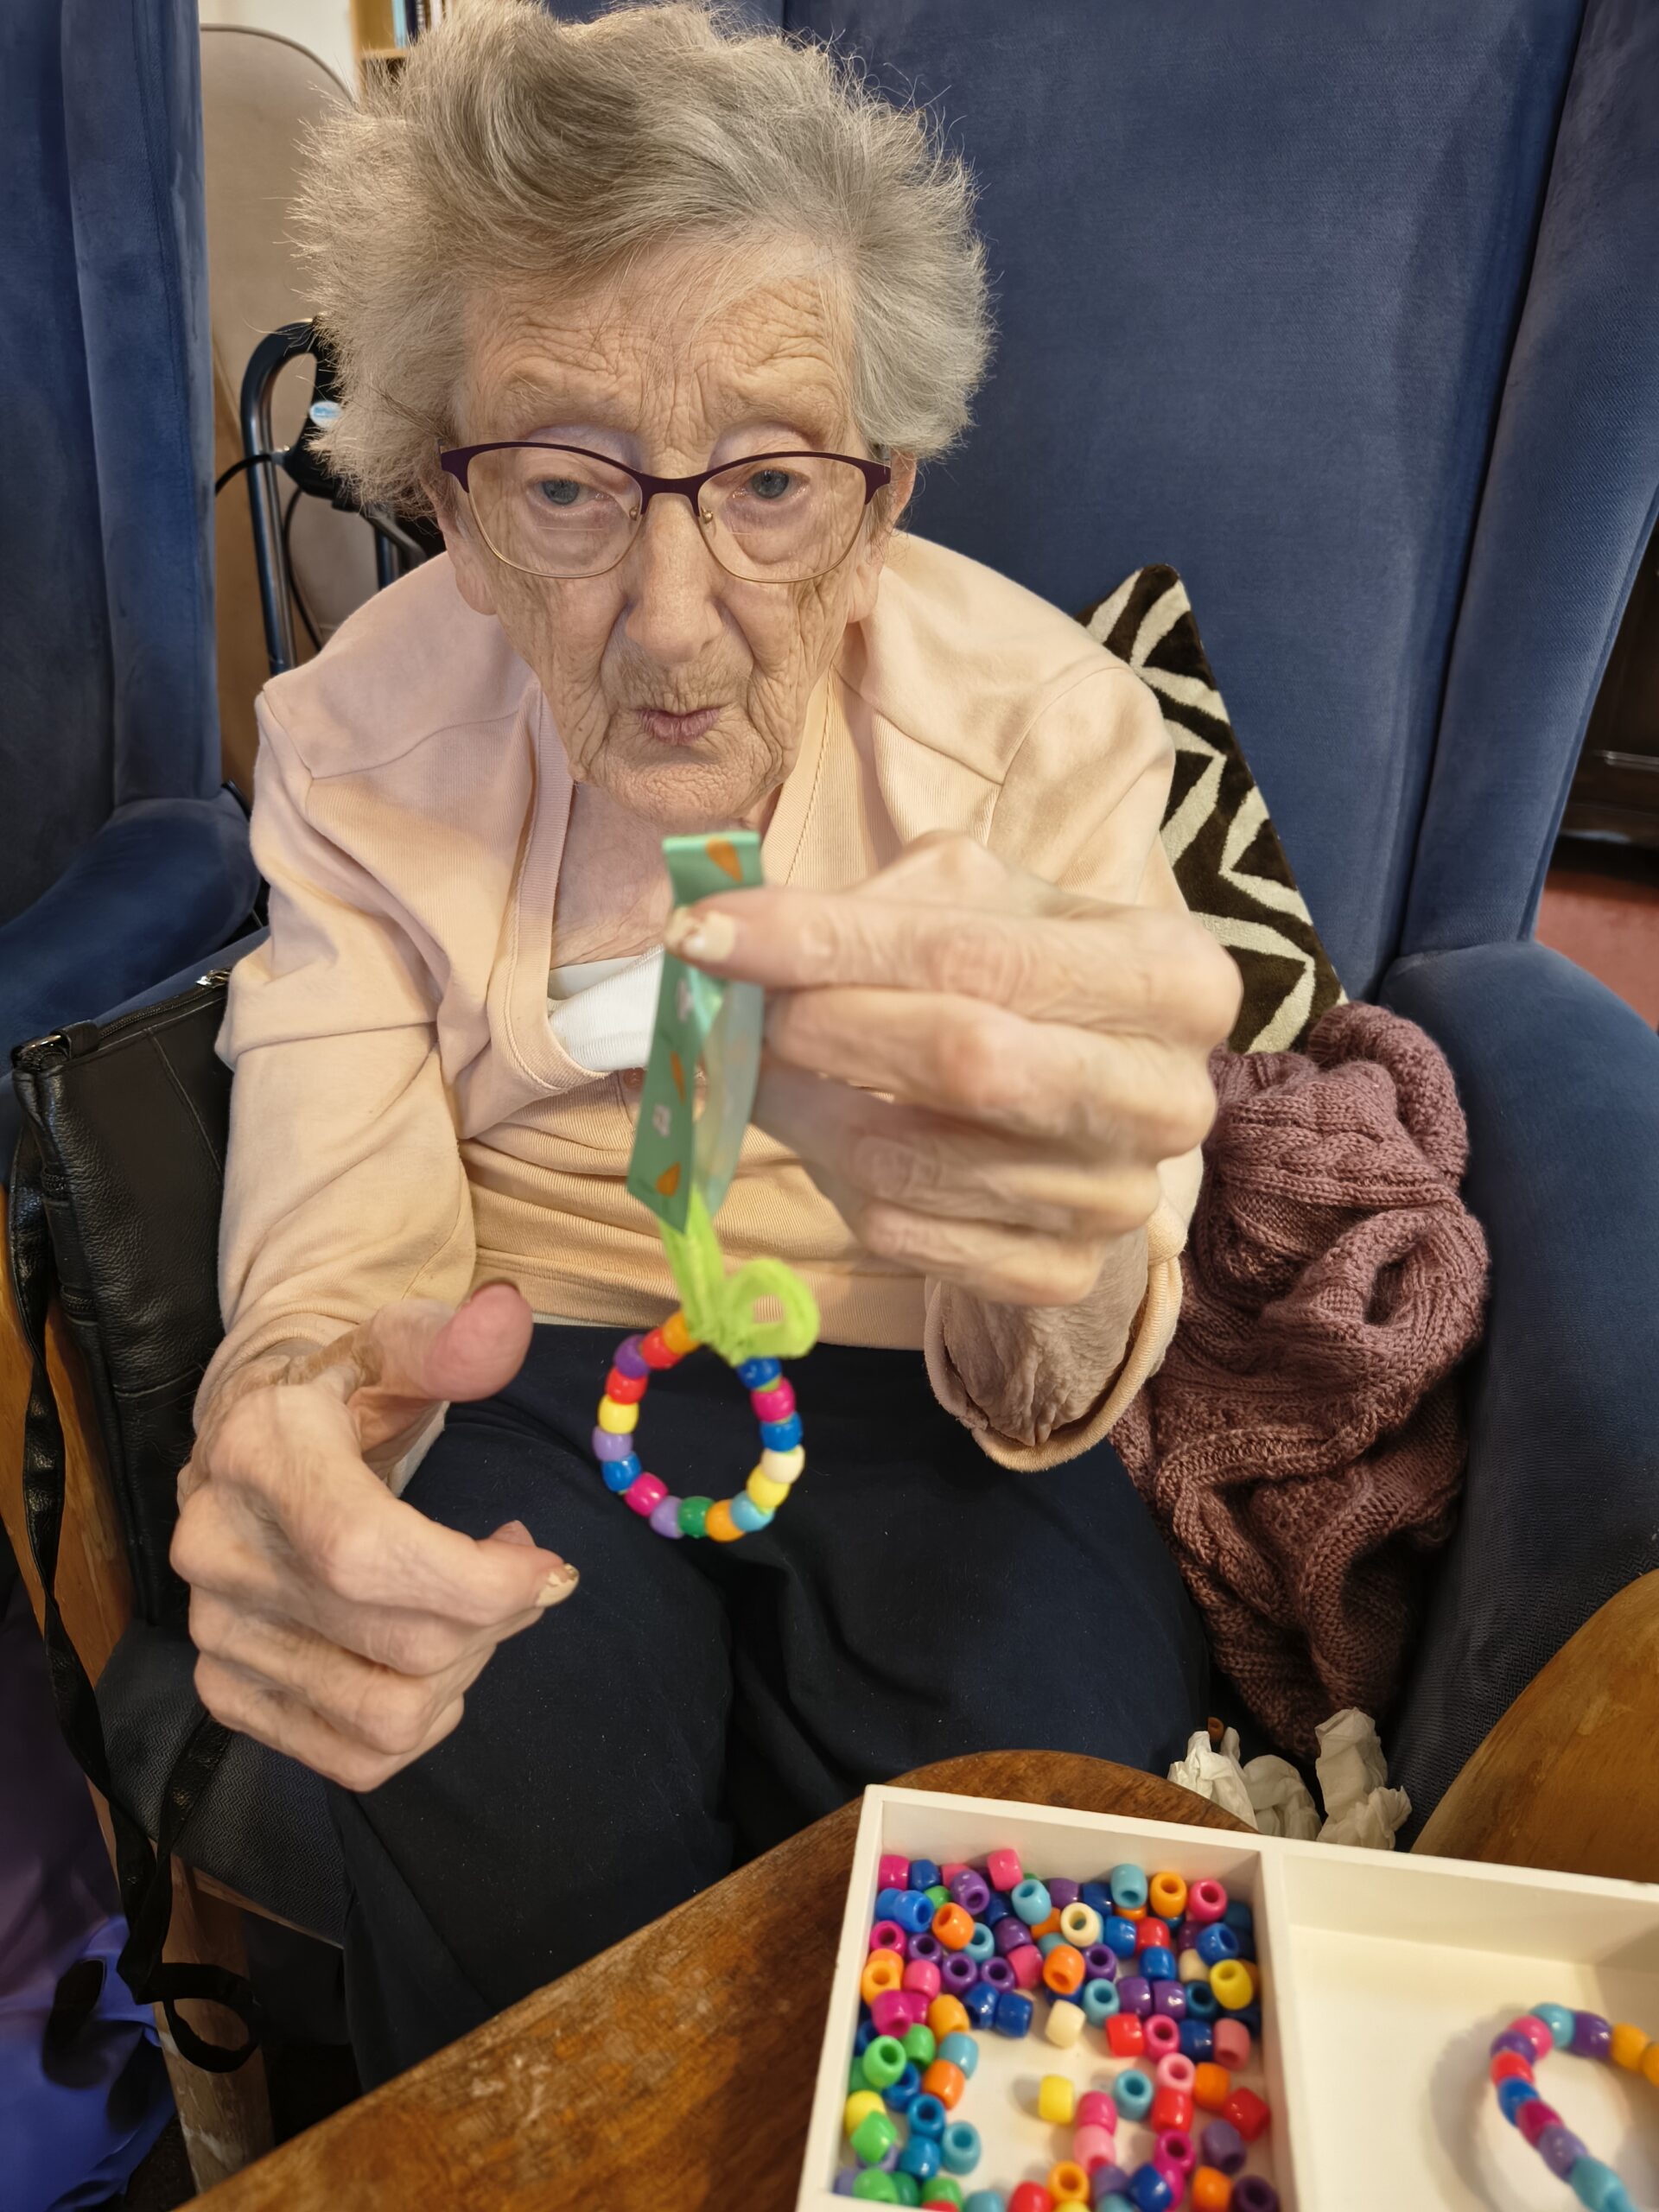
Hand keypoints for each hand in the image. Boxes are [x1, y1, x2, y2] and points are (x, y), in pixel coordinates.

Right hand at [172, 1284, 574, 1790]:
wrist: (249, 1441)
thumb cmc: (339, 1395)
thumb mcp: (391, 1346)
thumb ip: (451, 1342)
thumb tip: (506, 1317)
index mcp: (256, 1455)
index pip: (366, 1554)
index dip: (476, 1581)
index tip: (550, 1566)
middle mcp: (218, 1552)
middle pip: (401, 1643)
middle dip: (497, 1616)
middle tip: (521, 1570)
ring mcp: (213, 1634)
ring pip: (387, 1714)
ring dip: (466, 1671)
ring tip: (478, 1610)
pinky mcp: (225, 1692)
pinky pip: (352, 1758)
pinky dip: (418, 1724)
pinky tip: (436, 1663)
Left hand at [663, 833, 1239, 1305]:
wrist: (1086, 1083)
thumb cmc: (1020, 967)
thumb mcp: (974, 898)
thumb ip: (867, 906)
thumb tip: (719, 935)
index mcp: (1173, 978)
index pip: (974, 954)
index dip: (829, 941)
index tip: (707, 931)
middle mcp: (1166, 1100)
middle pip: (967, 1063)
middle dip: (824, 1029)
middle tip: (740, 1008)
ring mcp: (1119, 1202)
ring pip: (909, 1163)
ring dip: (802, 1110)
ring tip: (766, 1067)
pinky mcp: (1062, 1277)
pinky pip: (905, 1239)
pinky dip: (835, 1185)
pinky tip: (827, 1134)